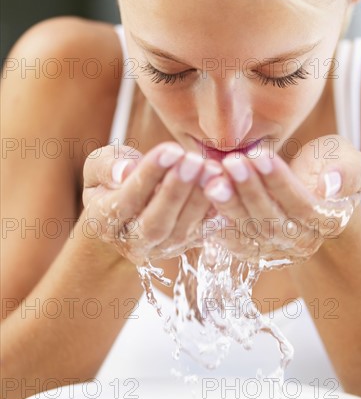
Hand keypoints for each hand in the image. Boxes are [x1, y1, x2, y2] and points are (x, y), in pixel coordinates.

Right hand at [82, 143, 221, 265]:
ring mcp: (160, 248)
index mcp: (104, 220)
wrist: (126, 212)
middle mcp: (132, 242)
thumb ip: (107, 165)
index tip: (170, 150)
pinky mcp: (184, 246)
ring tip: (211, 169)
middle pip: (156, 223)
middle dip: (177, 191)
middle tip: (194, 161)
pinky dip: (215, 214)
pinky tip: (223, 189)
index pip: (127, 200)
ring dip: (199, 200)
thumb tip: (126, 171)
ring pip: (181, 231)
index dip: (148, 176)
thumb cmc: (111, 180)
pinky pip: (202, 234)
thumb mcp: (98, 166)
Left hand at [202, 135, 360, 264]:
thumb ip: (347, 170)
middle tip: (231, 163)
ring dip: (231, 206)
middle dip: (250, 191)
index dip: (280, 183)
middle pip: (273, 221)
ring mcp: (277, 250)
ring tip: (214, 180)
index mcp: (329, 220)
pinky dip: (220, 227)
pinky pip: (236, 244)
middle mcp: (303, 242)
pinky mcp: (256, 251)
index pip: (302, 205)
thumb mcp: (347, 159)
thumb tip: (329, 186)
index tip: (260, 156)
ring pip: (251, 233)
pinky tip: (207, 205)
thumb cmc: (327, 167)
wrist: (310, 189)